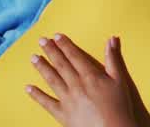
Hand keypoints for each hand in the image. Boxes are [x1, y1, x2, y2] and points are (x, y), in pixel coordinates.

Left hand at [26, 34, 142, 126]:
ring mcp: (67, 99)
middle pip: (61, 64)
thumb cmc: (119, 105)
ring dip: (42, 68)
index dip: (65, 45)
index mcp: (90, 76)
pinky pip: (47, 103)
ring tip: (34, 58)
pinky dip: (37, 95)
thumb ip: (113, 58)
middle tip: (41, 41)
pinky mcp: (62, 114)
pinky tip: (29, 88)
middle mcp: (76, 85)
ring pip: (52, 80)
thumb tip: (112, 39)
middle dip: (51, 51)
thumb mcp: (120, 79)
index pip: (74, 56)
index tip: (56, 36)